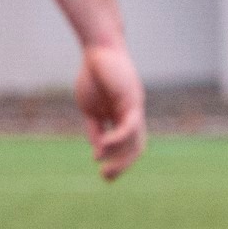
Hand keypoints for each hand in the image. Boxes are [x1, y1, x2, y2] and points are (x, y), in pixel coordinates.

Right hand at [76, 43, 146, 180]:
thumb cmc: (94, 76)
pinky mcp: (132, 99)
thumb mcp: (91, 109)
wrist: (98, 50)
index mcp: (123, 117)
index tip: (104, 175)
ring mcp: (135, 107)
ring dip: (120, 157)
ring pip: (135, 139)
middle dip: (123, 165)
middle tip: (106, 178)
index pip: (128, 145)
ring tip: (103, 168)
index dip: (119, 162)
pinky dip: (118, 139)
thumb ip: (96, 130)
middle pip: (136, 146)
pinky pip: (129, 125)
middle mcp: (133, 115)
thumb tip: (99, 153)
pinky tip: (104, 148)